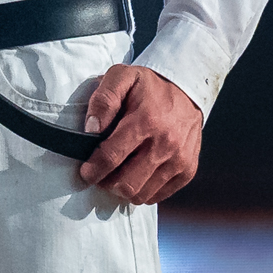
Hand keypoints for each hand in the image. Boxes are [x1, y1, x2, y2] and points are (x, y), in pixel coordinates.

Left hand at [77, 64, 201, 204]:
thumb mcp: (121, 77)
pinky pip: (158, 195)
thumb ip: (103, 99)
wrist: (186, 91)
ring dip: (122, 189)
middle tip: (98, 174)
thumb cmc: (148, 86)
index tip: (85, 172)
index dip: (93, 169)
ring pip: (142, 193)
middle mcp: (165, 144)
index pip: (112, 156)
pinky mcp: (187, 171)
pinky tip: (134, 175)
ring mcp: (179, 161)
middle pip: (127, 183)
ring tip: (115, 174)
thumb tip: (91, 128)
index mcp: (145, 121)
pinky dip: (142, 191)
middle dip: (106, 182)